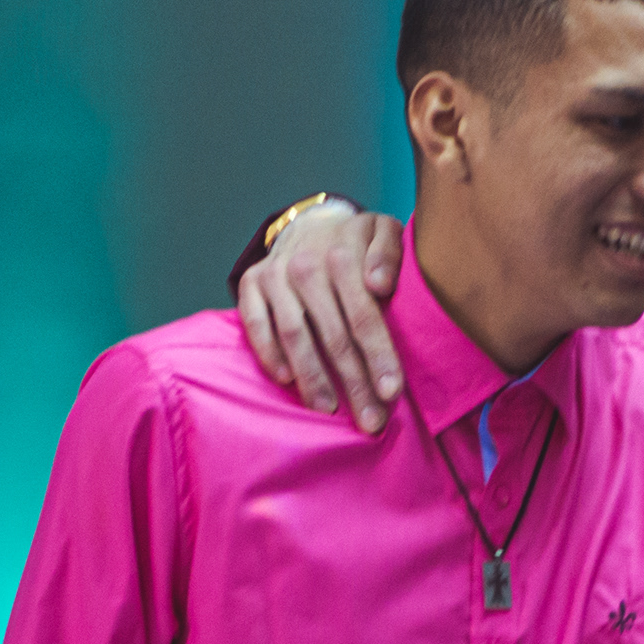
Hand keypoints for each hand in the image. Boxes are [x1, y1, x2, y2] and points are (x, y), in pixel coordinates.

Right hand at [235, 201, 406, 430]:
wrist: (310, 223)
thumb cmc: (356, 242)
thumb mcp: (382, 231)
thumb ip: (389, 252)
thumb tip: (380, 284)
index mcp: (343, 254)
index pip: (364, 315)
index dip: (379, 356)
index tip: (392, 392)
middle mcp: (306, 265)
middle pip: (333, 334)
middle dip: (353, 382)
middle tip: (370, 419)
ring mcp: (275, 275)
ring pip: (294, 335)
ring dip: (312, 378)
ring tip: (329, 410)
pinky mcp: (251, 284)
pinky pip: (255, 324)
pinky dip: (269, 354)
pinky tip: (286, 381)